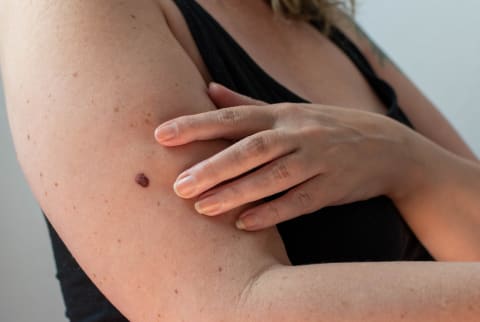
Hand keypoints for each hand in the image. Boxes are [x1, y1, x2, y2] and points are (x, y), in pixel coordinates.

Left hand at [154, 83, 417, 230]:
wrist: (386, 146)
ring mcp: (317, 160)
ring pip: (273, 177)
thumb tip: (208, 88)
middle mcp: (298, 134)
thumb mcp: (289, 110)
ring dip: (236, 193)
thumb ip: (246, 102)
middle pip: (251, 148)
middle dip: (213, 166)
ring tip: (202, 207)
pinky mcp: (331, 188)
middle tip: (178, 185)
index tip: (162, 135)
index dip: (197, 125)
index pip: (233, 117)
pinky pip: (299, 202)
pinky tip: (243, 224)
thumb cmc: (326, 126)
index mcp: (282, 114)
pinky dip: (271, 213)